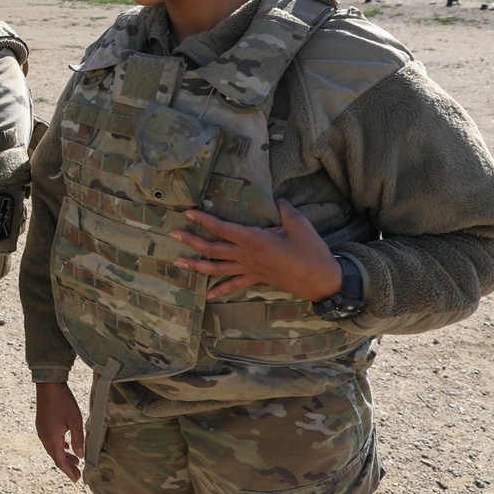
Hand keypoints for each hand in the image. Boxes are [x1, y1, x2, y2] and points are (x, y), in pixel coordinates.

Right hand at [35, 382, 84, 481]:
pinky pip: (50, 440)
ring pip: (53, 448)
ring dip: (64, 455)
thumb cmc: (63, 400)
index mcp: (51, 438)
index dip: (68, 471)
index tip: (76, 479)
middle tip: (77, 474)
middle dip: (67, 466)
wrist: (48, 384)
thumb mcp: (75, 420)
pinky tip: (66, 445)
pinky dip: (59, 446)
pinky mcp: (42, 424)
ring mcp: (42, 430)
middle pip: (55, 456)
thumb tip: (80, 455)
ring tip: (75, 461)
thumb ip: (78, 439)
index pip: (59, 460)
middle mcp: (44, 436)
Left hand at [171, 199, 341, 302]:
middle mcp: (246, 256)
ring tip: (177, 262)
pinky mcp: (256, 280)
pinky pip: (234, 285)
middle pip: (212, 248)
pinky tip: (207, 295)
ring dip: (195, 265)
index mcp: (253, 239)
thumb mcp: (298, 222)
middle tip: (172, 234)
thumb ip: (283, 208)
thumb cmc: (310, 250)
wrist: (320, 280)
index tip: (187, 212)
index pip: (221, 228)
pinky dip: (220, 289)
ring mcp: (249, 270)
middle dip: (191, 240)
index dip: (203, 220)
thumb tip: (275, 198)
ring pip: (216, 268)